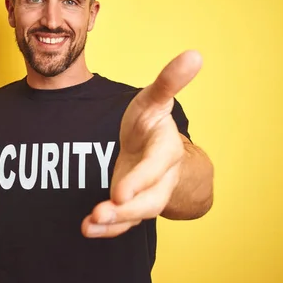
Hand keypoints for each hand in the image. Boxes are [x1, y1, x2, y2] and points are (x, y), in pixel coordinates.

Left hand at [81, 50, 202, 237]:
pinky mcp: (133, 204)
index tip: (120, 193)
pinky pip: (123, 222)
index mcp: (167, 150)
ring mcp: (147, 194)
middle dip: (126, 209)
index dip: (141, 180)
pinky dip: (107, 228)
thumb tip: (194, 54)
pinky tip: (88, 228)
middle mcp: (161, 177)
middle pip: (150, 200)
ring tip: (89, 224)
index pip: (157, 167)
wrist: (154, 146)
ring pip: (136, 214)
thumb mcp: (154, 99)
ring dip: (114, 222)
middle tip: (100, 212)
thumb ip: (168, 81)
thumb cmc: (150, 121)